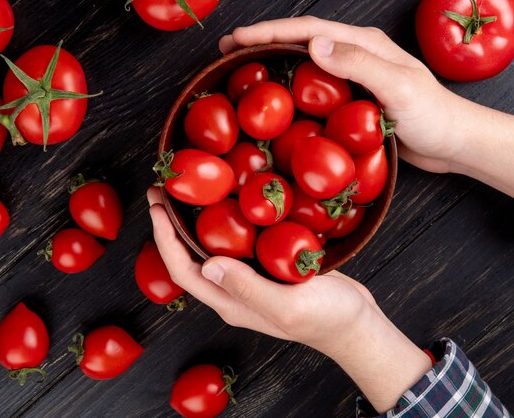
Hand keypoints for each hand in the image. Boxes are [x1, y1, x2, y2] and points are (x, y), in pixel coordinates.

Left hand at [147, 187, 430, 411]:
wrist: (357, 323)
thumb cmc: (326, 318)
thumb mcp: (287, 305)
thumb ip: (247, 287)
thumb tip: (205, 265)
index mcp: (230, 303)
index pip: (184, 271)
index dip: (165, 240)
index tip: (156, 208)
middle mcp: (234, 290)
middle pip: (191, 257)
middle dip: (172, 225)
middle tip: (164, 190)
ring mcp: (251, 279)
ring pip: (213, 247)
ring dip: (196, 220)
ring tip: (189, 190)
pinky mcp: (269, 266)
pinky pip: (240, 241)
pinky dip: (228, 219)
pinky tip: (233, 198)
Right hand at [220, 16, 462, 172]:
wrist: (454, 142)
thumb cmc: (433, 115)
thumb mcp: (399, 87)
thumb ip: (359, 65)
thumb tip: (313, 46)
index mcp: (364, 44)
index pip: (309, 30)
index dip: (271, 32)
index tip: (237, 38)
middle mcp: (355, 55)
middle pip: (301, 43)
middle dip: (264, 43)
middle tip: (228, 52)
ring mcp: (353, 78)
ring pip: (304, 66)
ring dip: (273, 66)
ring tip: (243, 73)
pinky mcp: (352, 101)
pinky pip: (314, 91)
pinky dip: (290, 91)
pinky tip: (275, 103)